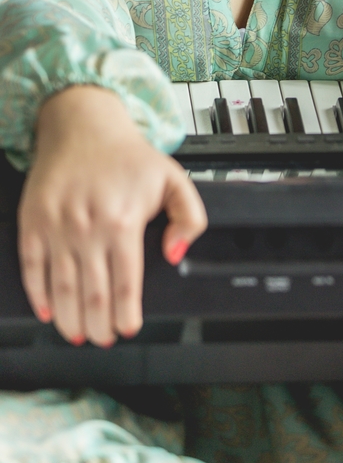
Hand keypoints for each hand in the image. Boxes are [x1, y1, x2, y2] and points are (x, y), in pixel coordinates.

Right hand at [18, 85, 206, 346]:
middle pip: (93, 295)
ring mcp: (56, 227)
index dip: (127, 316)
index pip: (126, 284)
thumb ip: (189, 219)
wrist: (83, 124)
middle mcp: (88, 228)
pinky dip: (39, 296)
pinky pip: (32, 268)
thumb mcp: (174, 179)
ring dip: (70, 320)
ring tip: (79, 334)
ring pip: (61, 290)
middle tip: (104, 338)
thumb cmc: (128, 155)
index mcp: (123, 221)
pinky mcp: (33, 222)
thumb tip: (176, 254)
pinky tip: (48, 312)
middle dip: (99, 326)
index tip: (129, 328)